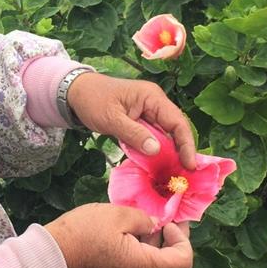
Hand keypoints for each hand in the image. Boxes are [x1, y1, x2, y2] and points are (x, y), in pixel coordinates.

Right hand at [44, 203, 193, 267]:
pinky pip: (133, 264)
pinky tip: (120, 229)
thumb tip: (154, 224)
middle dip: (165, 235)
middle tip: (158, 212)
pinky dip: (134, 247)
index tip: (168, 221)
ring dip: (148, 240)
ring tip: (134, 217)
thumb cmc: (84, 232)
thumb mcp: (118, 214)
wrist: (50, 254)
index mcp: (143, 267)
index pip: (183, 261)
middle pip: (165, 261)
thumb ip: (144, 218)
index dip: (183, 239)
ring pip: (148, 261)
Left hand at [66, 71, 196, 168]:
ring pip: (166, 134)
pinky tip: (159, 166)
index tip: (190, 165)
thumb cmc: (93, 101)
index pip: (177, 122)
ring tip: (175, 174)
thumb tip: (157, 150)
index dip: (186, 144)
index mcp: (152, 97)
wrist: (76, 92)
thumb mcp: (112, 119)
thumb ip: (134, 134)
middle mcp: (155, 103)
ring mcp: (149, 111)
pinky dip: (157, 150)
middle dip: (181, 151)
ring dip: (170, 153)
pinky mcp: (141, 120)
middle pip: (176, 129)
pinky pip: (154, 136)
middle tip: (185, 175)